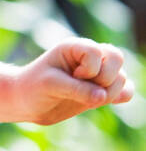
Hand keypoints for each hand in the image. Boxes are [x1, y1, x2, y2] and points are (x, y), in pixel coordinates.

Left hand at [13, 38, 135, 124]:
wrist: (26, 103)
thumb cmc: (33, 88)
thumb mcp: (50, 85)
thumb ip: (77, 89)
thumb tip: (103, 97)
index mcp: (74, 47)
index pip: (96, 52)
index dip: (89, 69)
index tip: (71, 77)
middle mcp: (89, 57)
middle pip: (117, 58)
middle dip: (106, 78)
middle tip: (84, 89)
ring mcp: (96, 74)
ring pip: (122, 77)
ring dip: (111, 91)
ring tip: (89, 100)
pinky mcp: (100, 90)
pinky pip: (125, 91)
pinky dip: (120, 96)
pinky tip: (102, 101)